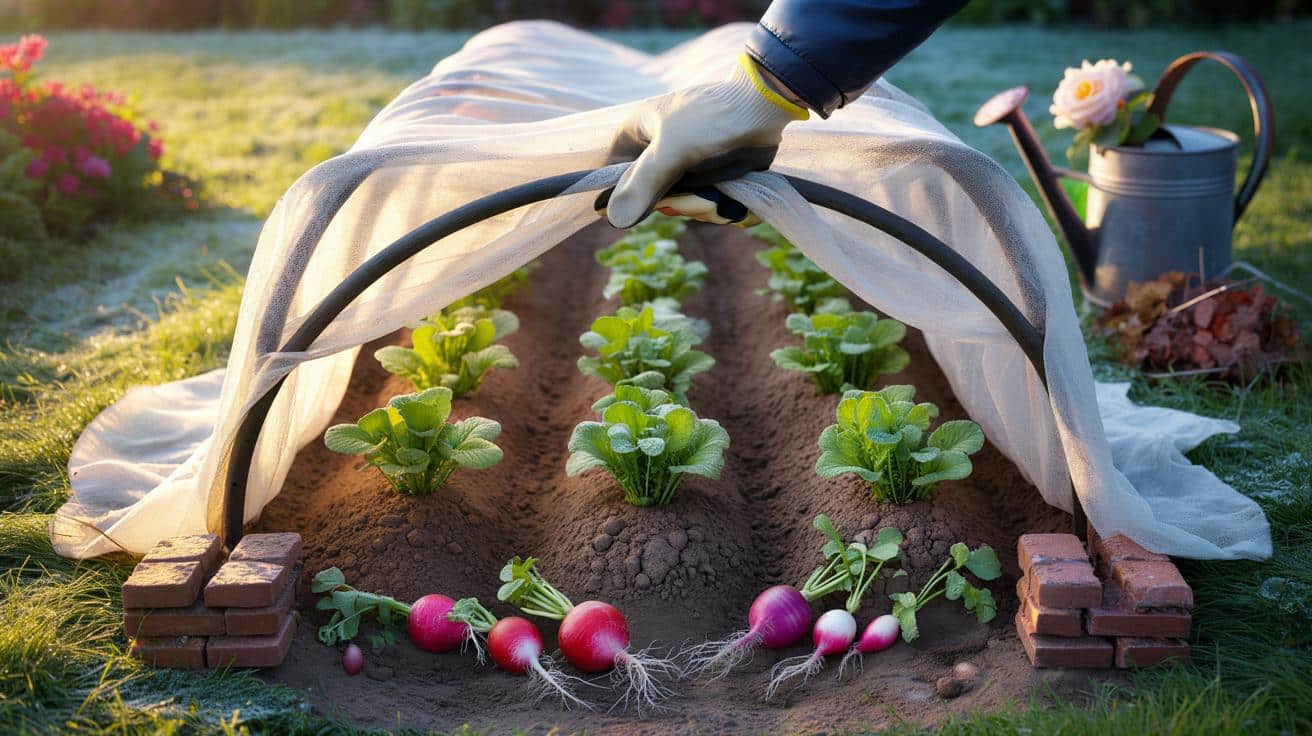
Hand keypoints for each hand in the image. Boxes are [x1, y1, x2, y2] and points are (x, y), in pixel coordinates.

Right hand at [603, 53, 807, 228]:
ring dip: (705, 209)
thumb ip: (642, 184)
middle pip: (653, 197)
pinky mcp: (714, 177)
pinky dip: (723, 208)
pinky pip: (709, 204)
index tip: (644, 207)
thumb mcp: (672, 150)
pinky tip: (734, 200)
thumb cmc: (712, 119)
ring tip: (721, 197)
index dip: (624, 195)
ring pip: (684, 205)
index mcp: (638, 134)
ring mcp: (688, 166)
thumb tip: (613, 219)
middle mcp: (660, 152)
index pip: (612, 172)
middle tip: (700, 199)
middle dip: (680, 205)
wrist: (766, 107)